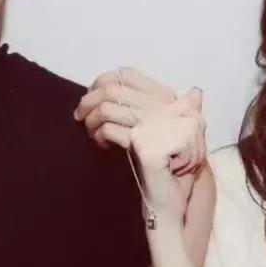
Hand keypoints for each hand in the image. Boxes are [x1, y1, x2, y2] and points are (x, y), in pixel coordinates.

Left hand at [74, 68, 206, 218]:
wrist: (174, 191)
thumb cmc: (167, 159)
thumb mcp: (164, 128)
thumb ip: (158, 105)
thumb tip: (186, 89)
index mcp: (165, 97)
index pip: (126, 75)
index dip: (102, 81)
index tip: (91, 94)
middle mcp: (161, 106)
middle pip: (111, 90)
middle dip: (88, 101)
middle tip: (80, 115)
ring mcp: (152, 123)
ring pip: (107, 108)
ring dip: (91, 119)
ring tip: (90, 131)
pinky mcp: (142, 142)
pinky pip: (109, 129)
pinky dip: (99, 135)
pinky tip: (100, 144)